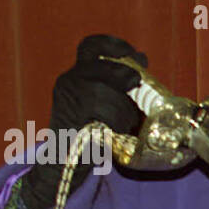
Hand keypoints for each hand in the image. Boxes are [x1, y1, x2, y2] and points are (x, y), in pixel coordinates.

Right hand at [22, 35, 148, 208]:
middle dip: (126, 79)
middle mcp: (68, 81)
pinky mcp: (70, 118)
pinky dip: (115, 122)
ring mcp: (68, 99)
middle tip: (135, 93)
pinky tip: (117, 131)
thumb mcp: (106, 100)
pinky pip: (100, 113)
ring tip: (125, 122)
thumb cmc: (93, 131)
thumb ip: (120, 81)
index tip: (136, 57)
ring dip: (122, 106)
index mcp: (77, 73)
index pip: (92, 46)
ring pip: (103, 90)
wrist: (66, 163)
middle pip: (104, 67)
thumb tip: (142, 58)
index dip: (115, 45)